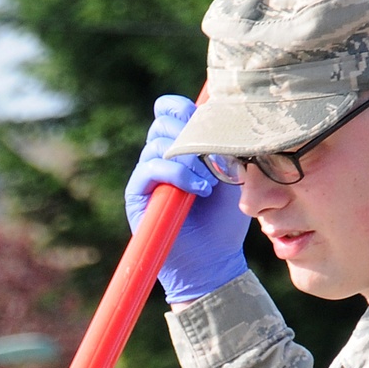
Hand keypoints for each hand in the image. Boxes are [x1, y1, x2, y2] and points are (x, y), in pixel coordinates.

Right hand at [125, 95, 249, 303]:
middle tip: (212, 157)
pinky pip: (150, 169)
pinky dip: (176, 174)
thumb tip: (218, 112)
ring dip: (188, 159)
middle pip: (162, 124)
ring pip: (157, 144)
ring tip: (210, 182)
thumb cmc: (224, 220)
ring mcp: (147, 176)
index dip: (181, 108)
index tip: (203, 116)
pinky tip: (198, 190)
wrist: (212, 260)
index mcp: (180, 149)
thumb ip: (224, 144)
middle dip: (189, 133)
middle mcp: (159, 159)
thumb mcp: (232, 175)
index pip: (170, 112)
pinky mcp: (137, 194)